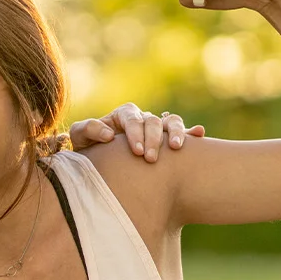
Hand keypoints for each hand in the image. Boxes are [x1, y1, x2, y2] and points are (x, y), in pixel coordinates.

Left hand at [68, 103, 203, 160]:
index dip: (135, 133)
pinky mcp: (167, 140)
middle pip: (153, 121)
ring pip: (171, 122)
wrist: (101, 163)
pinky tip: (199, 134)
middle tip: (150, 159)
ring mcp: (156, 128)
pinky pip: (183, 131)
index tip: (136, 151)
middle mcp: (142, 119)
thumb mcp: (81, 139)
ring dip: (176, 132)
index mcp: (122, 116)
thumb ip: (88, 130)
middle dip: (153, 139)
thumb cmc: (90, 150)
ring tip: (177, 148)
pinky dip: (192, 132)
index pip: (131, 118)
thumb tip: (108, 135)